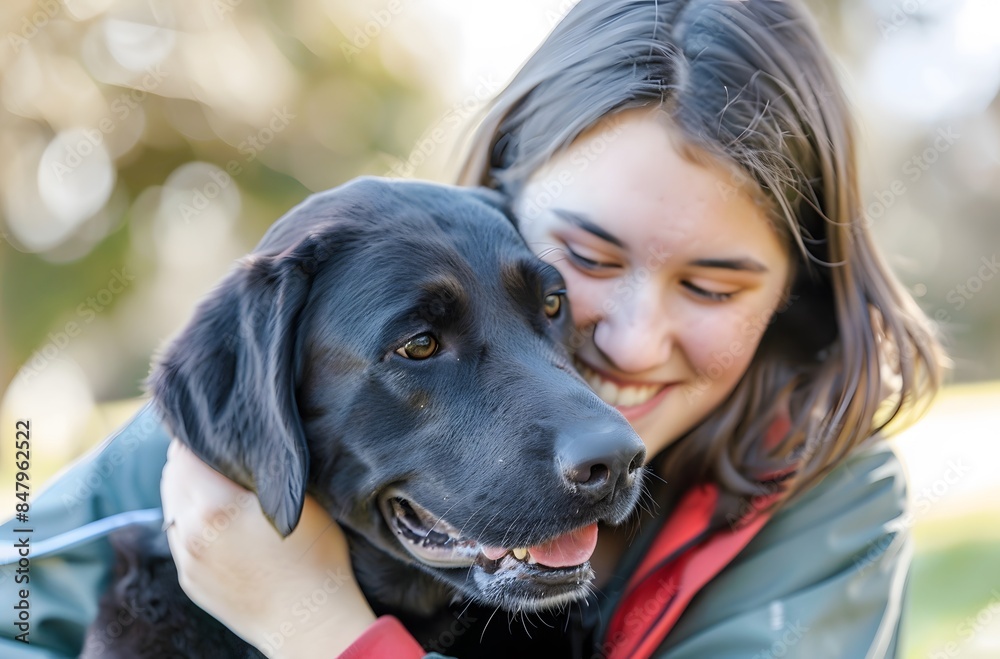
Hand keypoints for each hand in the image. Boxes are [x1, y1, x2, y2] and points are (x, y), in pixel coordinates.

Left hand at [160, 440, 375, 657]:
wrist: (310, 622)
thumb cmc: (315, 556)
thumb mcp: (296, 498)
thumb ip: (260, 468)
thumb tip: (241, 444)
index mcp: (213, 506)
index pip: (185, 452)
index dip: (201, 435)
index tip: (219, 428)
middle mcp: (190, 532)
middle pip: (172, 477)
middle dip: (191, 460)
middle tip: (217, 449)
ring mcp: (187, 560)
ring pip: (172, 508)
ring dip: (188, 491)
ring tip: (217, 484)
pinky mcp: (191, 581)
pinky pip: (180, 538)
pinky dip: (192, 521)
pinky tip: (220, 521)